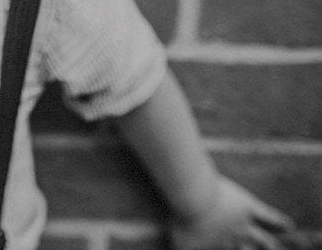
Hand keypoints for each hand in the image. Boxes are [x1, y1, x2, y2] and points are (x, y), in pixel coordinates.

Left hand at [169, 176, 294, 249]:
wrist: (190, 198)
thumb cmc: (178, 218)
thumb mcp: (174, 237)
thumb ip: (168, 245)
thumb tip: (155, 248)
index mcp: (215, 246)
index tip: (235, 249)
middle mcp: (232, 240)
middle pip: (246, 249)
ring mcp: (242, 225)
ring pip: (261, 239)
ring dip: (268, 244)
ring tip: (274, 247)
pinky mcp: (248, 207)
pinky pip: (268, 217)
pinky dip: (279, 221)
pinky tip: (289, 224)